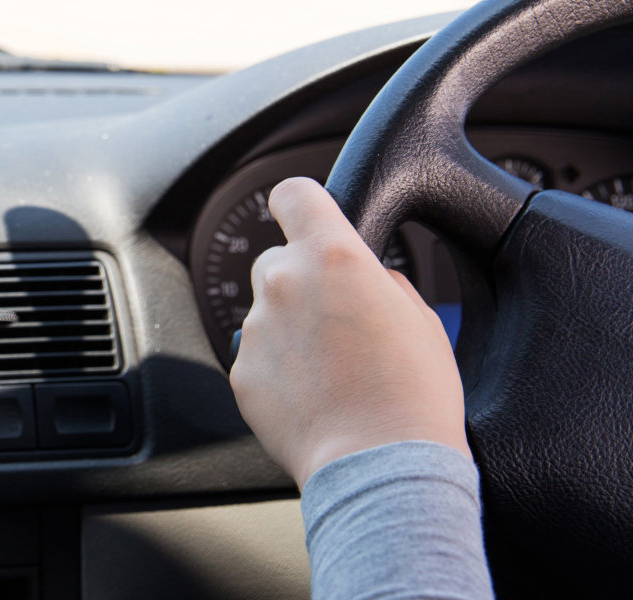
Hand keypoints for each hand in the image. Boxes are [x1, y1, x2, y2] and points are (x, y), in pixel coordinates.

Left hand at [229, 177, 467, 486]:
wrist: (379, 462)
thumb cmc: (413, 394)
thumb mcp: (421, 318)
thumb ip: (382, 281)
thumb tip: (368, 278)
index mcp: (333, 256)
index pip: (294, 195)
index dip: (301, 203)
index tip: (304, 214)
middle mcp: (284, 283)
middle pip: (278, 259)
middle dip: (302, 280)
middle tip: (338, 318)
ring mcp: (256, 328)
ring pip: (267, 311)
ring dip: (291, 327)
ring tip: (332, 368)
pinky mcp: (241, 371)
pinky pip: (258, 355)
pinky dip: (278, 368)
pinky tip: (314, 393)